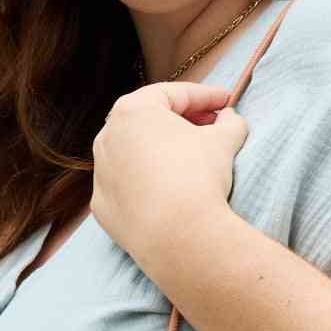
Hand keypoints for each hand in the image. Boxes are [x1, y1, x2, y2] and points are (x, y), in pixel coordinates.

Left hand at [89, 81, 249, 268]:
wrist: (177, 236)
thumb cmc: (198, 177)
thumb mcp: (225, 139)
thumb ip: (230, 122)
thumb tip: (230, 119)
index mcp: (132, 111)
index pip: (174, 94)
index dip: (206, 97)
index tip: (227, 102)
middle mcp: (107, 137)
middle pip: (149, 121)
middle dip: (182, 122)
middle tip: (211, 128)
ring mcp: (101, 172)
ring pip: (134, 154)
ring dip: (161, 152)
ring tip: (189, 161)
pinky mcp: (102, 205)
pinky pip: (127, 186)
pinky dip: (146, 184)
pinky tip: (168, 193)